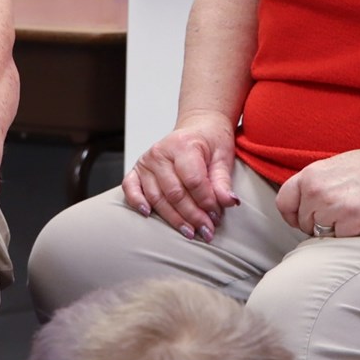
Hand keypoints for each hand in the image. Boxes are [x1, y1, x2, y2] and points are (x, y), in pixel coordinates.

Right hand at [120, 112, 238, 241]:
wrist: (198, 127)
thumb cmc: (210, 142)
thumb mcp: (223, 158)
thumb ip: (223, 182)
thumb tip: (229, 202)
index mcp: (183, 145)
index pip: (193, 181)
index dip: (206, 202)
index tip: (217, 216)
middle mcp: (161, 152)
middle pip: (175, 193)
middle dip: (193, 216)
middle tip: (207, 231)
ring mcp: (147, 161)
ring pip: (157, 197)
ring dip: (174, 218)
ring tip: (191, 232)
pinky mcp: (137, 169)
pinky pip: (130, 187)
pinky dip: (136, 201)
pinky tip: (147, 214)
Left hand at [276, 145, 359, 237]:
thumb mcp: (333, 168)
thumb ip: (314, 185)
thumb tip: (302, 208)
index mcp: (310, 174)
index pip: (283, 202)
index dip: (291, 216)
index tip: (301, 221)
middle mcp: (316, 189)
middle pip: (304, 222)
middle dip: (318, 225)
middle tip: (340, 216)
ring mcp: (332, 204)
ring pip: (321, 233)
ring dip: (336, 230)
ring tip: (353, 214)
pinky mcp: (351, 218)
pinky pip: (341, 238)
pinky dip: (352, 233)